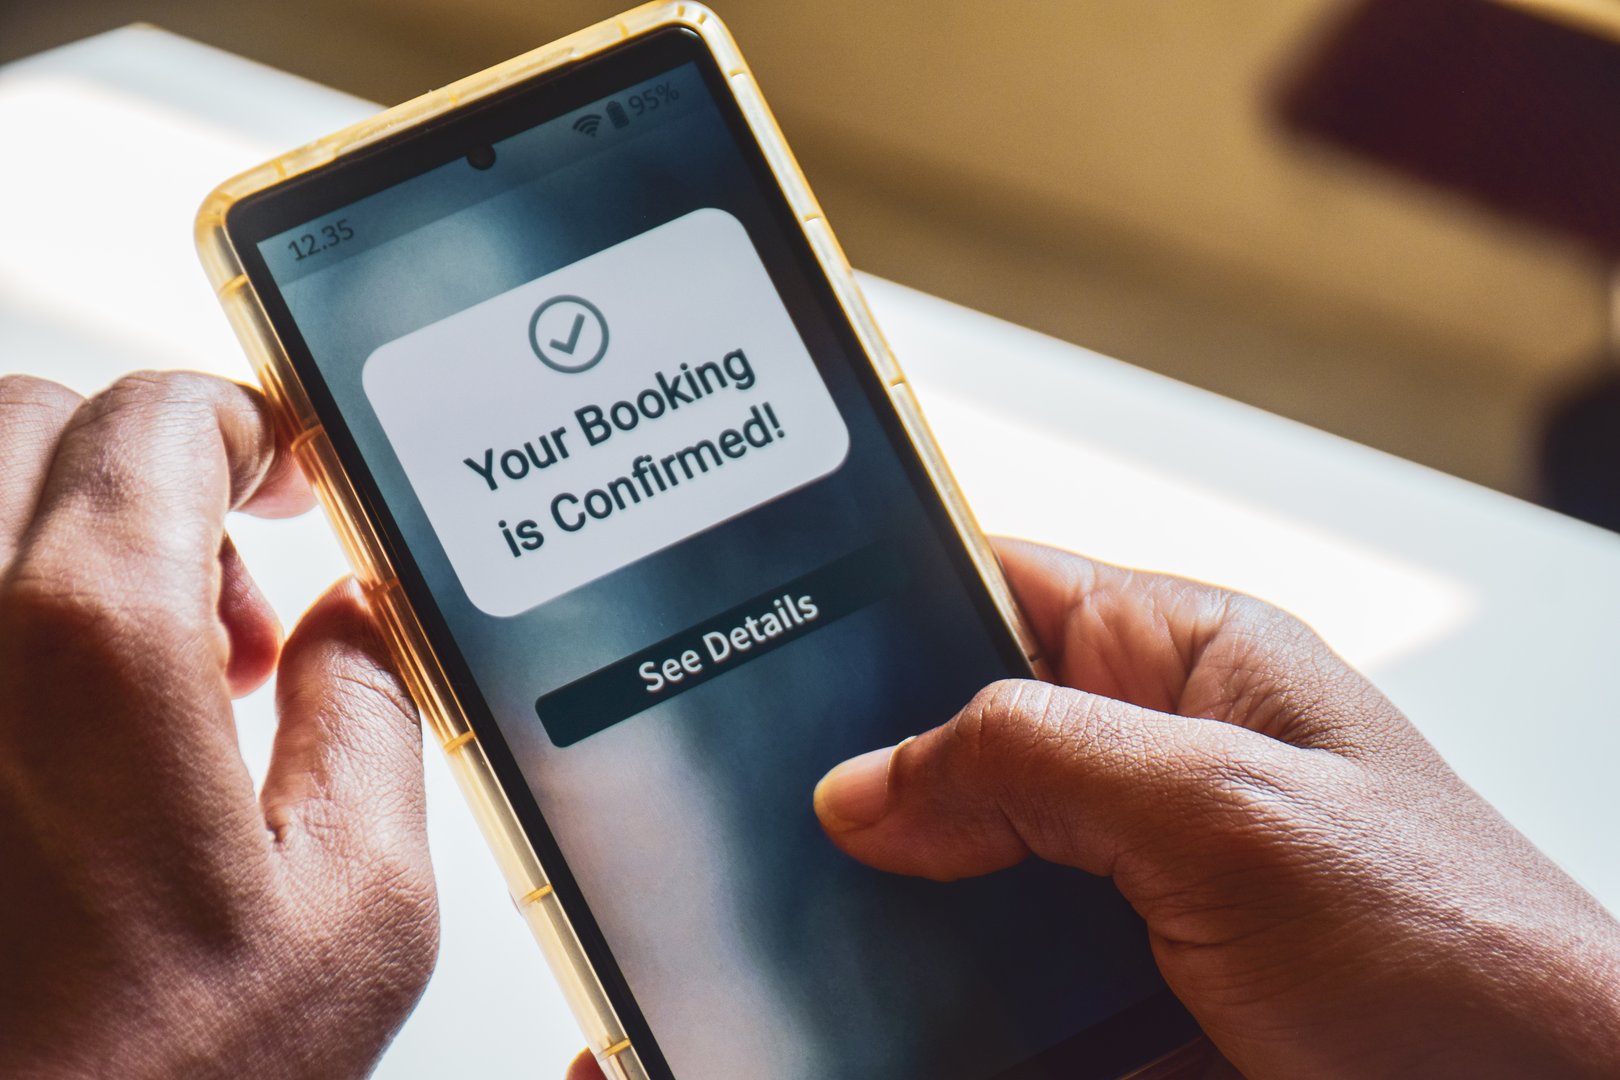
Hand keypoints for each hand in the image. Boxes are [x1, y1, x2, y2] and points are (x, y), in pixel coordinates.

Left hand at [0, 372, 436, 1078]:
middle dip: (148, 469)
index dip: (246, 425)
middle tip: (231, 583)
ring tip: (157, 680)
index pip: (157, 421)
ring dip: (66, 541)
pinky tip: (71, 733)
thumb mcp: (354, 908)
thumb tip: (359, 624)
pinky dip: (12, 623)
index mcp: (91, 652)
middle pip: (30, 424)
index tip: (291, 476)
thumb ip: (373, 715)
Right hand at [811, 539, 1619, 1077]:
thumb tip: (869, 784)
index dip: (882, 598)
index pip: (996, 585)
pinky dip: (939, 1004)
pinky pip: (996, 979)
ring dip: (895, 914)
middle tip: (772, 828)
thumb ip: (1036, 766)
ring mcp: (1132, 885)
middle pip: (956, 747)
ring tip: (804, 939)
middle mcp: (1150, 761)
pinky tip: (884, 1017)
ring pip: (960, 876)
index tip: (764, 634)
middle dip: (869, 791)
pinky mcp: (1125, 989)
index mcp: (1187, 659)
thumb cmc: (1463, 955)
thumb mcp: (1228, 815)